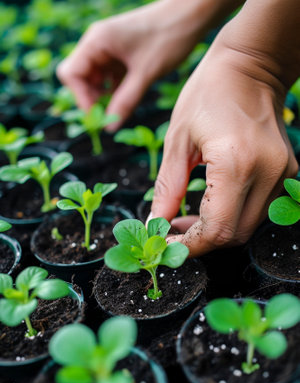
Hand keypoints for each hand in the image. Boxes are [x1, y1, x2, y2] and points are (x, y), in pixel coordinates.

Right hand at [56, 0, 208, 130]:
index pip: (71, 74)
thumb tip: (109, 128)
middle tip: (109, 115)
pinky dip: (113, 90)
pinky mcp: (119, 53)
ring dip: (102, 96)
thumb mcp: (146, 74)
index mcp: (97, 41)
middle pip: (78, 77)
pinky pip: (107, 76)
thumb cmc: (169, 37)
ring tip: (120, 108)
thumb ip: (125, 101)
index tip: (100, 116)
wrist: (190, 16)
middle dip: (90, 98)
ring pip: (92, 78)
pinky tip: (127, 99)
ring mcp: (108, 48)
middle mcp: (97, 42)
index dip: (81, 98)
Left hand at [150, 34, 298, 256]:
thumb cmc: (208, 94)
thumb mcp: (177, 140)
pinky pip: (256, 212)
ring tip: (186, 219)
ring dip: (214, 231)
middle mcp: (267, 174)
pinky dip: (230, 218)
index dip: (188, 246)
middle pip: (233, 235)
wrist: (251, 66)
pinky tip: (209, 207)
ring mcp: (281, 175)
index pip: (216, 229)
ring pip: (246, 228)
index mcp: (236, 163)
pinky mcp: (285, 173)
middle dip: (199, 242)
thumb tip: (155, 224)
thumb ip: (167, 189)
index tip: (165, 245)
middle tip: (171, 232)